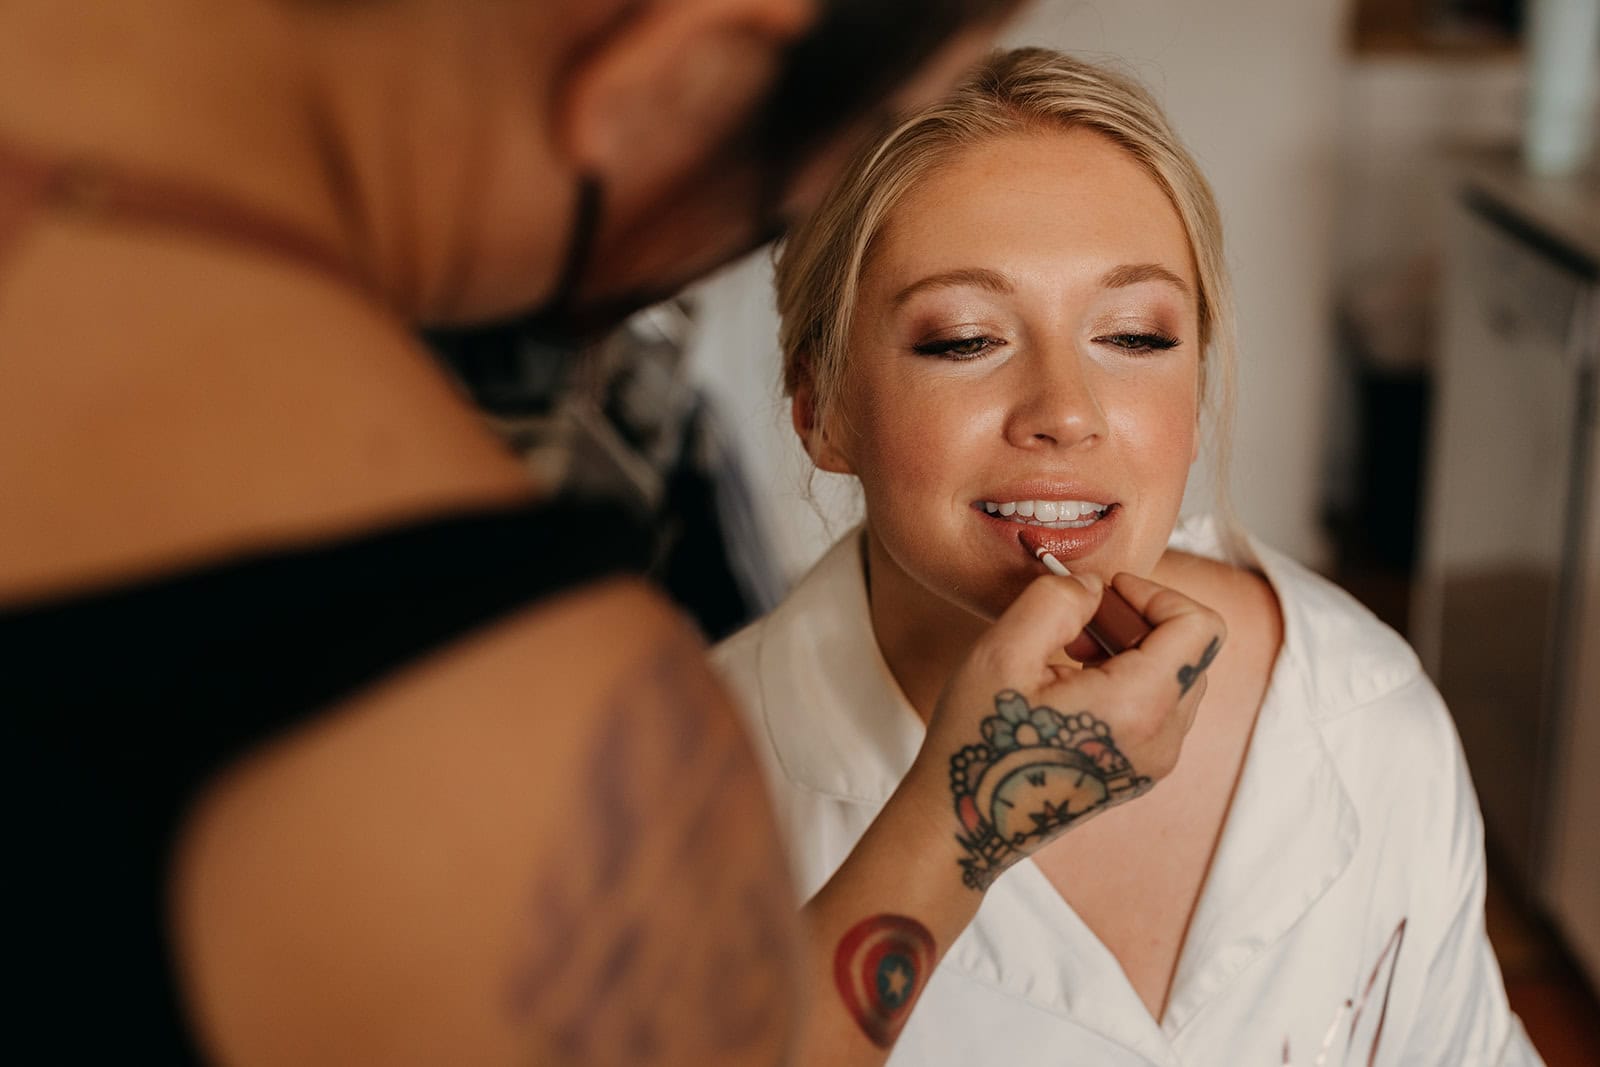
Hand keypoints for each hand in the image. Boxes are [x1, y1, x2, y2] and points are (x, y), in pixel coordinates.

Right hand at [911, 571, 1224, 890]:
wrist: (969, 825)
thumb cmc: (978, 744)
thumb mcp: (1001, 654)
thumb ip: (1055, 602)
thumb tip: (1092, 587)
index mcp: (1139, 708)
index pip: (1200, 627)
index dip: (1156, 593)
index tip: (1105, 593)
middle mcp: (1162, 740)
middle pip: (1190, 650)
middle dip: (1139, 621)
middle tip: (1078, 624)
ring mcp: (1155, 761)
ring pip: (1175, 677)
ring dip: (1131, 651)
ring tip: (1068, 657)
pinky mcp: (1140, 771)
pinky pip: (1157, 708)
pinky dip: (1125, 681)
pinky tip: (1070, 688)